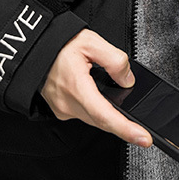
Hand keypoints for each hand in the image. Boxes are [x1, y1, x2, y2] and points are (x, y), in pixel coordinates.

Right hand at [40, 29, 152, 147]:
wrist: (35, 49)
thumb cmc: (58, 44)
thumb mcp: (91, 41)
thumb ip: (115, 60)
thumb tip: (127, 80)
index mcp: (76, 86)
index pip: (104, 115)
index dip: (125, 129)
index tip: (143, 138)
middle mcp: (67, 103)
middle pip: (102, 121)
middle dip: (123, 126)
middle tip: (141, 131)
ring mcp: (63, 109)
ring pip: (94, 120)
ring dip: (110, 118)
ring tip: (125, 117)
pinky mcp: (61, 110)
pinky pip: (85, 115)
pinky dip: (98, 112)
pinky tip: (104, 103)